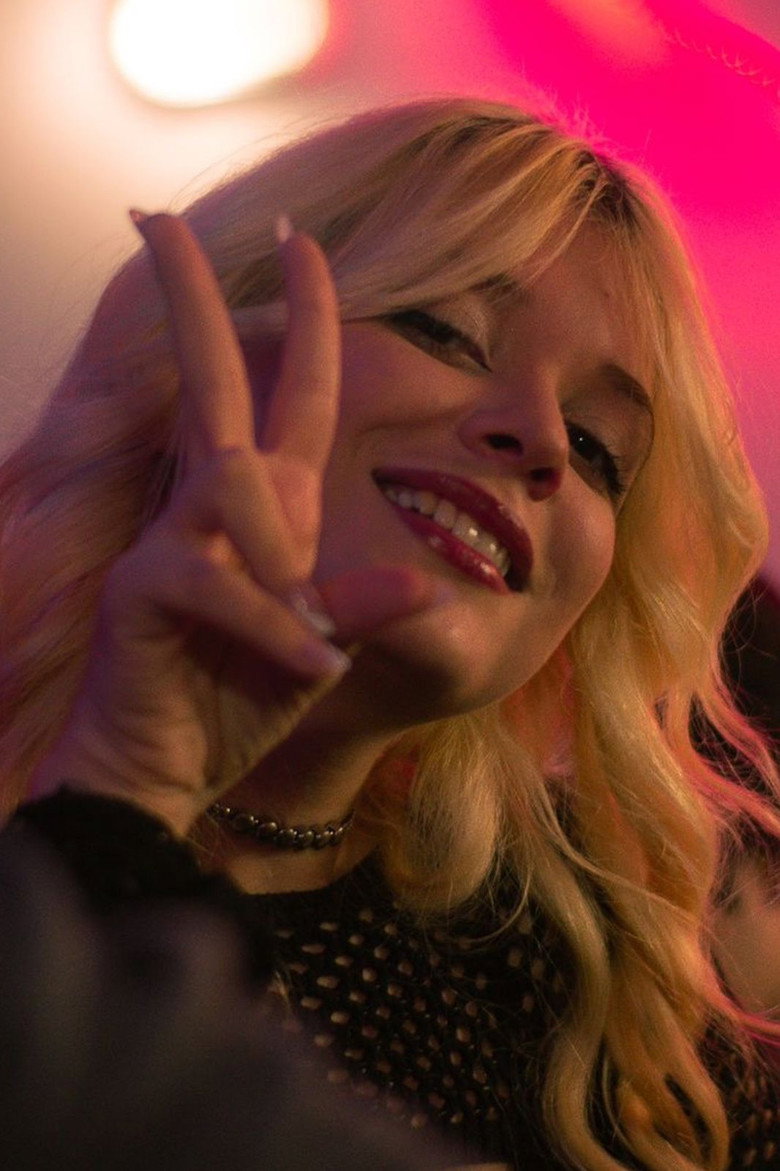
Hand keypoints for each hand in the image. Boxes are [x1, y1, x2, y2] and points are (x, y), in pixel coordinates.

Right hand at [31, 213, 442, 833]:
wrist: (161, 773)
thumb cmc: (238, 700)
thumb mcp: (318, 650)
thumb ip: (357, 609)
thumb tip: (422, 586)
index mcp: (264, 509)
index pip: (285, 392)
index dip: (299, 317)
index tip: (298, 240)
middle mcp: (214, 509)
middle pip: (205, 378)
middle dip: (188, 295)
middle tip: (154, 215)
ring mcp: (171, 540)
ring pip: (233, 485)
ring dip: (286, 570)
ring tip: (310, 648)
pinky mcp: (144, 587)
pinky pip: (226, 585)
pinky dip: (276, 633)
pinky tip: (311, 674)